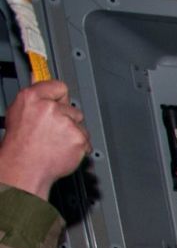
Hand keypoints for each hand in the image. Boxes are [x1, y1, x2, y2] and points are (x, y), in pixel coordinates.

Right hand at [0, 82, 89, 198]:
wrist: (24, 167)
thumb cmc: (20, 144)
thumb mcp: (19, 112)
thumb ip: (35, 97)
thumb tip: (37, 79)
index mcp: (32, 98)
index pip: (58, 87)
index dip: (60, 97)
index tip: (60, 102)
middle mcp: (50, 108)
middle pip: (72, 108)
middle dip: (67, 119)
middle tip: (52, 132)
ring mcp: (66, 124)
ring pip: (80, 125)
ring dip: (73, 134)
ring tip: (56, 143)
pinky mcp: (78, 139)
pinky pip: (86, 141)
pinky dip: (79, 147)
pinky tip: (63, 150)